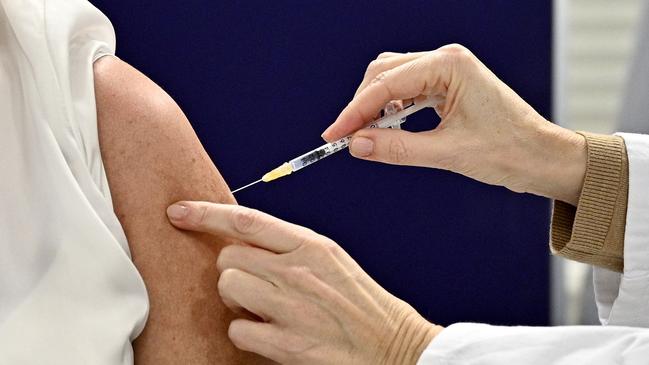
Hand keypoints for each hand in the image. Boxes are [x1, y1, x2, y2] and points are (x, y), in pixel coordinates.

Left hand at [167, 202, 441, 364]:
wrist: (392, 345)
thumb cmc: (360, 302)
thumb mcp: (330, 260)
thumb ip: (289, 247)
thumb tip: (244, 241)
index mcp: (310, 246)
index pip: (246, 220)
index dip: (205, 213)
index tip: (178, 211)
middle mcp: (297, 272)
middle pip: (228, 258)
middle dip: (233, 270)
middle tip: (257, 284)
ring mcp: (290, 308)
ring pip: (228, 288)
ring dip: (237, 301)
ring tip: (264, 308)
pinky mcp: (286, 345)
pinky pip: (237, 330)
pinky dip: (247, 333)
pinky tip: (271, 333)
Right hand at [322, 45, 585, 204]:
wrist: (542, 158)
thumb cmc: (508, 151)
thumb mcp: (448, 153)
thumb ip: (397, 148)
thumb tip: (356, 145)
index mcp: (450, 65)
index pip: (387, 84)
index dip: (355, 111)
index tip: (333, 136)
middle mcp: (446, 60)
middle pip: (384, 74)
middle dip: (361, 106)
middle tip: (345, 139)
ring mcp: (447, 71)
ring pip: (392, 81)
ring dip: (374, 107)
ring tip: (363, 137)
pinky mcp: (447, 86)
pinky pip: (407, 92)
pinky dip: (390, 110)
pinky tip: (385, 129)